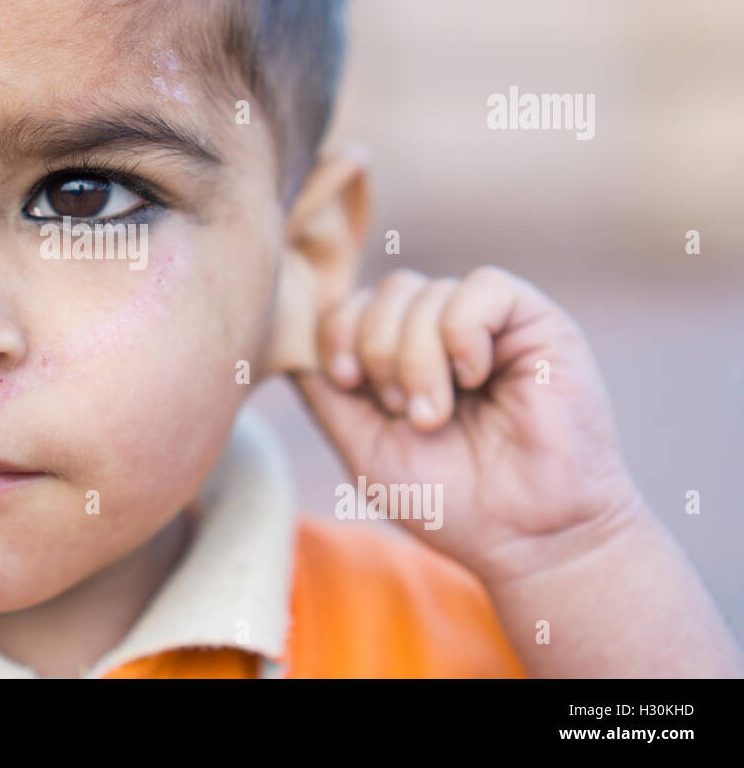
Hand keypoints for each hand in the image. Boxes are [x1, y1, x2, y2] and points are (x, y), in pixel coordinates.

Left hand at [290, 264, 643, 586]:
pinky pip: (482, 287)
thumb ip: (325, 393)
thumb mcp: (364, 446)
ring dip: (418, 358)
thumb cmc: (449, 500)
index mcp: (400, 358)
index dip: (335, 332)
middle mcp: (441, 333)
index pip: (350, 307)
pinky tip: (474, 376)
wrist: (529, 537)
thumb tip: (289, 344)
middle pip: (383, 293)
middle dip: (378, 352)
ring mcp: (487, 325)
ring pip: (425, 292)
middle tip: (404, 412)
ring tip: (437, 414)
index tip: (346, 381)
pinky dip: (462, 332)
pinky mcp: (535, 322)